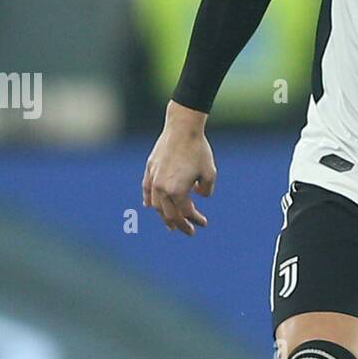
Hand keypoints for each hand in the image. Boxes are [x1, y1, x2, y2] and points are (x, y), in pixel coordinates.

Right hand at [142, 101, 216, 234]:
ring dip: (164, 216)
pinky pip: (146, 189)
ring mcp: (153, 178)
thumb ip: (206, 190)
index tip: (203, 223)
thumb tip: (197, 196)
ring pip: (156, 204)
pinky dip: (148, 199)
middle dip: (180, 224)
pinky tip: (149, 206)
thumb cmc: (199, 150)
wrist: (182, 127)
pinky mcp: (150, 169)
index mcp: (177, 191)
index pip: (185, 212)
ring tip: (170, 224)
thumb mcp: (210, 173)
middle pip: (169, 214)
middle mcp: (162, 188)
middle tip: (188, 231)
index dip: (194, 219)